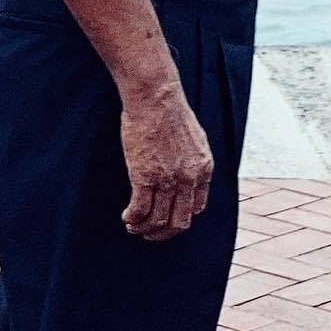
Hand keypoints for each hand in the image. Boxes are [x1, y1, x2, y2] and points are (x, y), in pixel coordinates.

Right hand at [120, 87, 213, 240]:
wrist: (156, 96)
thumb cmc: (170, 110)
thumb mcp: (194, 137)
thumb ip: (193, 159)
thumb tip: (187, 171)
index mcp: (203, 169)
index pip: (197, 207)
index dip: (181, 217)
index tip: (168, 217)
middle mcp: (189, 179)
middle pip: (179, 222)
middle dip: (164, 233)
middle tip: (151, 233)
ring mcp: (168, 180)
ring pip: (157, 220)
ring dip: (144, 229)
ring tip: (133, 226)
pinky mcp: (145, 177)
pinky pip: (140, 210)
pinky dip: (133, 219)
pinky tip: (127, 217)